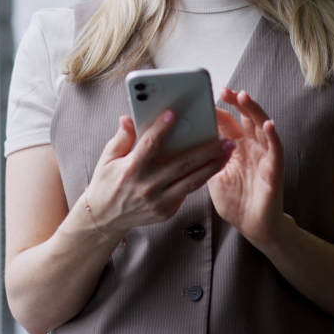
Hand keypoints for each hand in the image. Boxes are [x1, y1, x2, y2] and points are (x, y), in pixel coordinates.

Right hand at [85, 112, 234, 242]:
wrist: (105, 219)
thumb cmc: (107, 183)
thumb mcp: (107, 159)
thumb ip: (121, 138)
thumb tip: (128, 118)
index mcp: (131, 169)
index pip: (149, 146)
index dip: (160, 129)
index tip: (174, 114)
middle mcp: (147, 186)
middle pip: (181, 164)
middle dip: (206, 150)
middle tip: (224, 138)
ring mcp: (159, 201)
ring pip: (191, 180)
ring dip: (213, 165)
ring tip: (228, 152)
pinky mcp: (167, 210)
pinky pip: (187, 191)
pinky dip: (202, 178)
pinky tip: (214, 166)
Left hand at [208, 88, 284, 244]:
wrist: (252, 226)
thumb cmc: (234, 201)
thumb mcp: (212, 177)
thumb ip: (203, 159)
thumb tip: (180, 145)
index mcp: (235, 147)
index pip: (227, 122)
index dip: (218, 109)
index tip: (204, 98)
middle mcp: (251, 147)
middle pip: (245, 117)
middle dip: (235, 102)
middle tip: (223, 90)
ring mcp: (264, 155)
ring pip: (261, 126)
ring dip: (254, 111)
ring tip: (243, 96)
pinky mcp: (274, 168)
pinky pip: (276, 148)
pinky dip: (273, 135)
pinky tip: (268, 124)